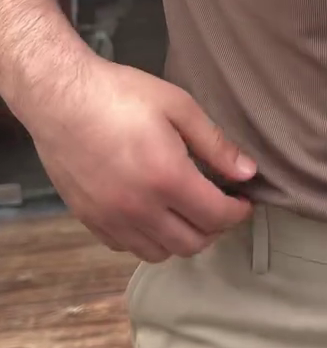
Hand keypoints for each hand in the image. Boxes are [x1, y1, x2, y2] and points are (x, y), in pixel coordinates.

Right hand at [19, 54, 254, 262]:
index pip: (216, 216)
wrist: (59, 96)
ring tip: (188, 213)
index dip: (238, 212)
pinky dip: (148, 240)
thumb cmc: (119, 94)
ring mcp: (111, 218)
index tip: (244, 201)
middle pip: (192, 243)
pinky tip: (153, 215)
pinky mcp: (89, 219)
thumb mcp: (177, 106)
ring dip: (182, 239)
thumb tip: (247, 172)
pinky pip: (127, 247)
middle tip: (220, 206)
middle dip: (215, 229)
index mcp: (167, 178)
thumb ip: (215, 144)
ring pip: (159, 253)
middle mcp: (139, 208)